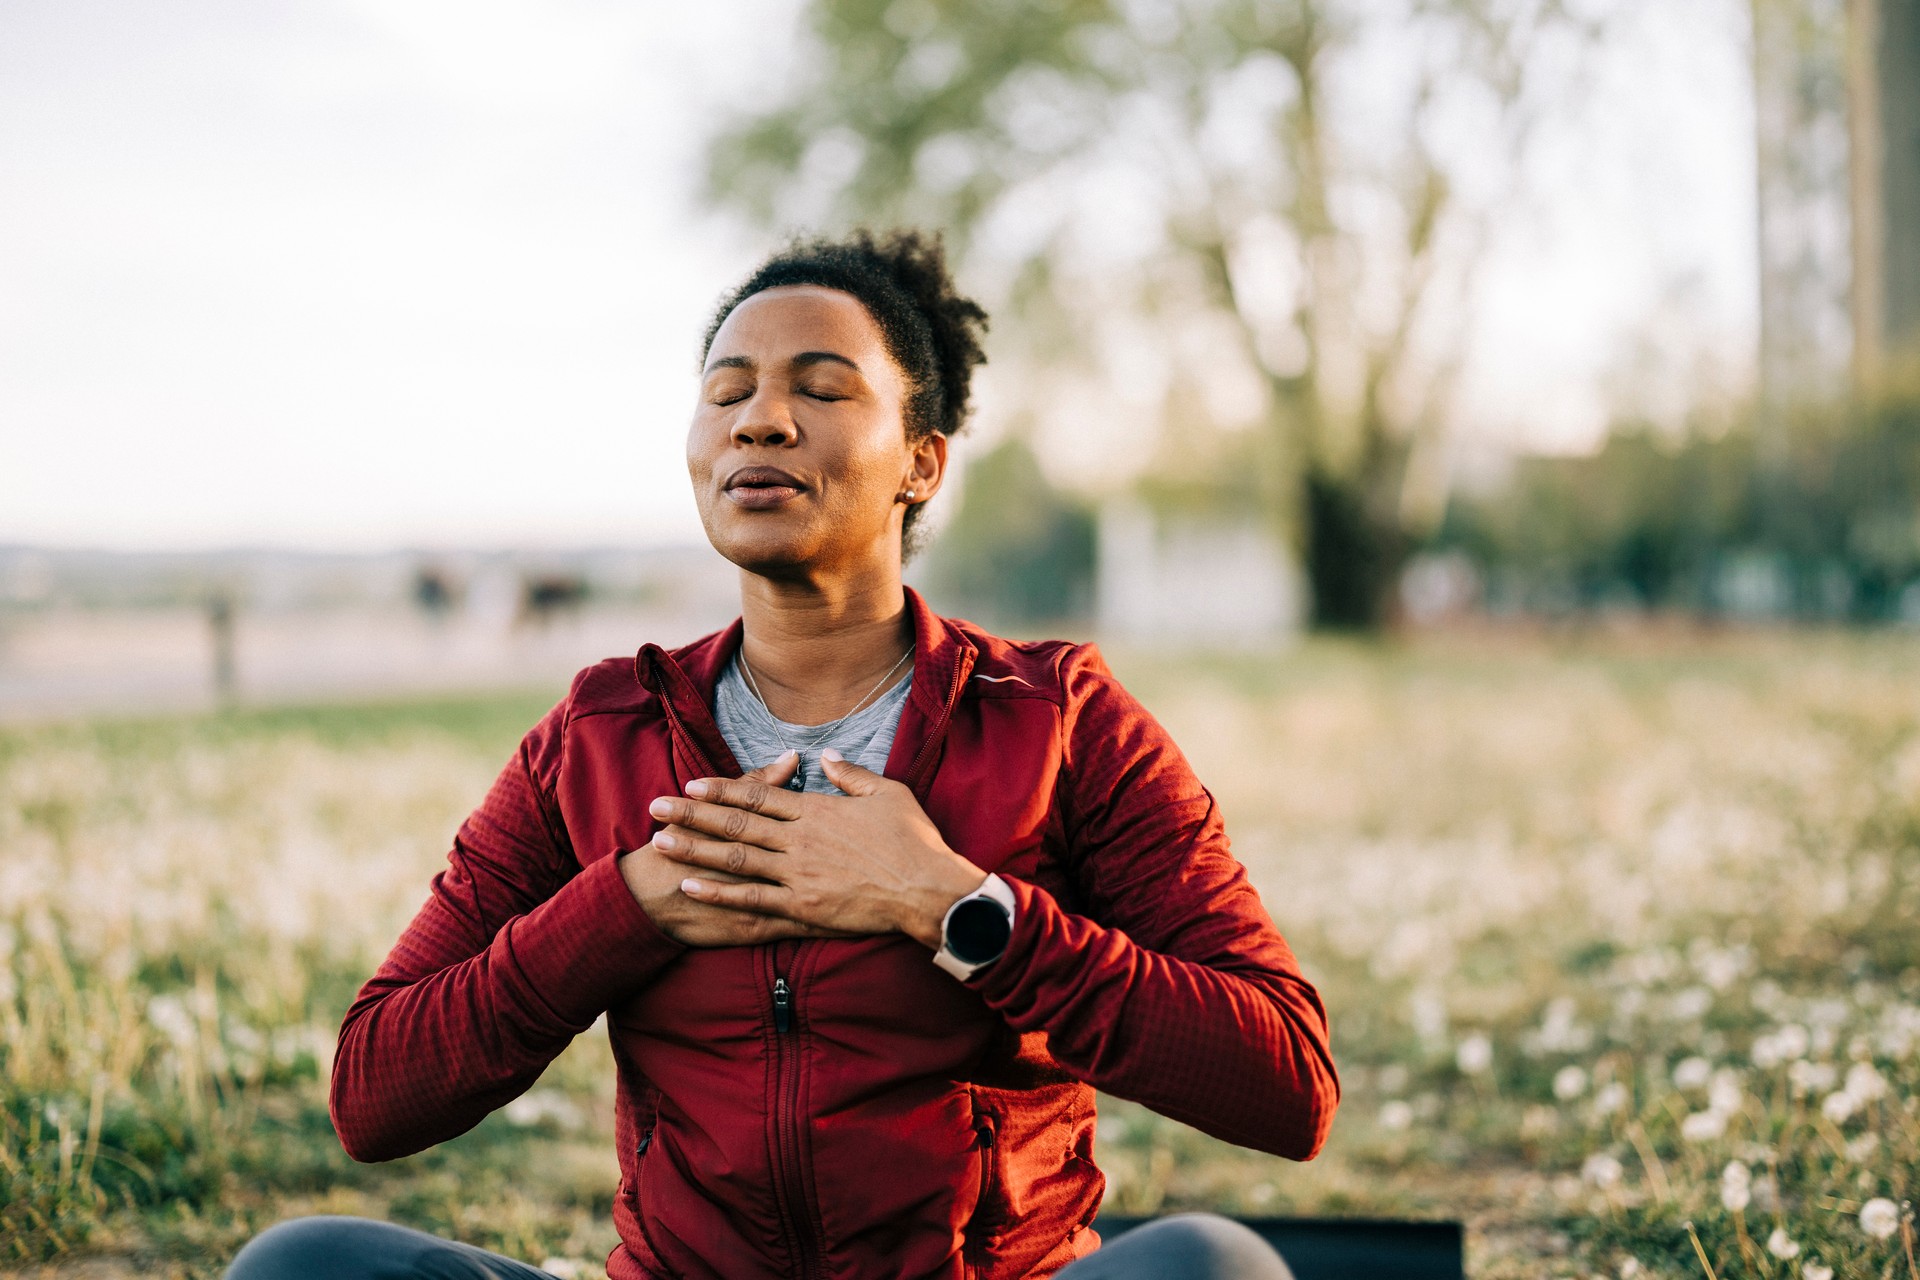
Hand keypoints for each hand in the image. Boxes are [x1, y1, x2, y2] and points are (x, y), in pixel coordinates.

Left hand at [649, 749, 986, 948]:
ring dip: (694, 849)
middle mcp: (799, 839)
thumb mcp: (888, 793)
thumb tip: (826, 756)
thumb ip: (851, 775)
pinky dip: (719, 892)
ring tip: (661, 843)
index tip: (692, 784)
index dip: (722, 789)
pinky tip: (691, 887)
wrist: (928, 889)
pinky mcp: (802, 907)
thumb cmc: (914, 840)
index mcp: (816, 810)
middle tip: (656, 808)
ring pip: (735, 857)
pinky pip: (752, 899)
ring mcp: (797, 874)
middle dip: (692, 814)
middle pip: (735, 822)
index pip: (759, 795)